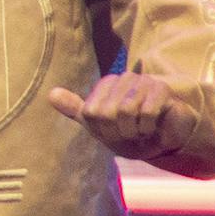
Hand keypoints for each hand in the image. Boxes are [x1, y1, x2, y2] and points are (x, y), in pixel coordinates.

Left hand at [47, 73, 204, 165]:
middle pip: (106, 112)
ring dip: (133, 130)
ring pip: (126, 110)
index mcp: (106, 85)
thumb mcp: (98, 123)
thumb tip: (51, 94)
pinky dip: (147, 127)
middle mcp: (123, 78)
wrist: (163, 137)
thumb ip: (75, 109)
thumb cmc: (129, 129)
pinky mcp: (162, 89)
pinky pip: (147, 112)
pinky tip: (152, 128)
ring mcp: (144, 81)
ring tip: (140, 131)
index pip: (91, 112)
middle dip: (117, 132)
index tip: (113, 134)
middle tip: (129, 135)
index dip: (102, 130)